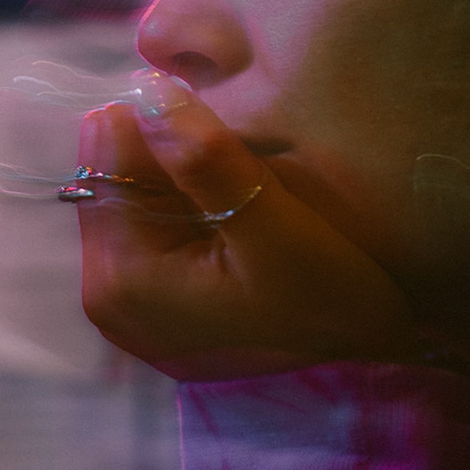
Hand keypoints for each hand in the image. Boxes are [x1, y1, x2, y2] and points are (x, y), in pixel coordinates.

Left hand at [75, 72, 420, 380]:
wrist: (364, 379)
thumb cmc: (328, 308)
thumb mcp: (277, 229)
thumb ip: (208, 159)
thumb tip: (147, 90)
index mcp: (121, 274)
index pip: (107, 150)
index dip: (162, 122)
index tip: (222, 130)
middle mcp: (105, 290)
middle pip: (115, 171)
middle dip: (172, 153)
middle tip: (243, 169)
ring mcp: (126, 300)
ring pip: (138, 191)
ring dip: (185, 176)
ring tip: (248, 197)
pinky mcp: (153, 302)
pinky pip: (157, 222)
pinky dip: (193, 205)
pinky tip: (239, 220)